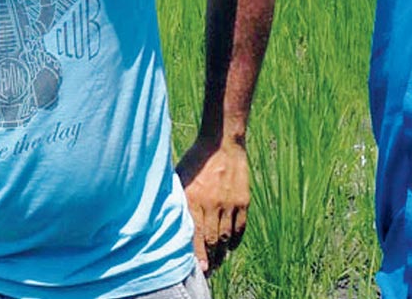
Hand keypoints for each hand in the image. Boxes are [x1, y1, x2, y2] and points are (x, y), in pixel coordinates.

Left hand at [177, 137, 249, 272]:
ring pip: (227, 236)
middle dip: (211, 256)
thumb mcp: (180, 176)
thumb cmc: (195, 159)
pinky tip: (230, 246)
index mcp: (193, 198)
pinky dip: (235, 240)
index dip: (198, 253)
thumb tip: (168, 216)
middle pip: (213, 239)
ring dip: (222, 251)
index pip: (196, 233)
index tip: (200, 267)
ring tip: (218, 259)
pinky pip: (240, 227)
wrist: (221, 143)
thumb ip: (176, 197)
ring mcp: (229, 203)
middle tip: (209, 267)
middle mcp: (212, 204)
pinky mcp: (243, 200)